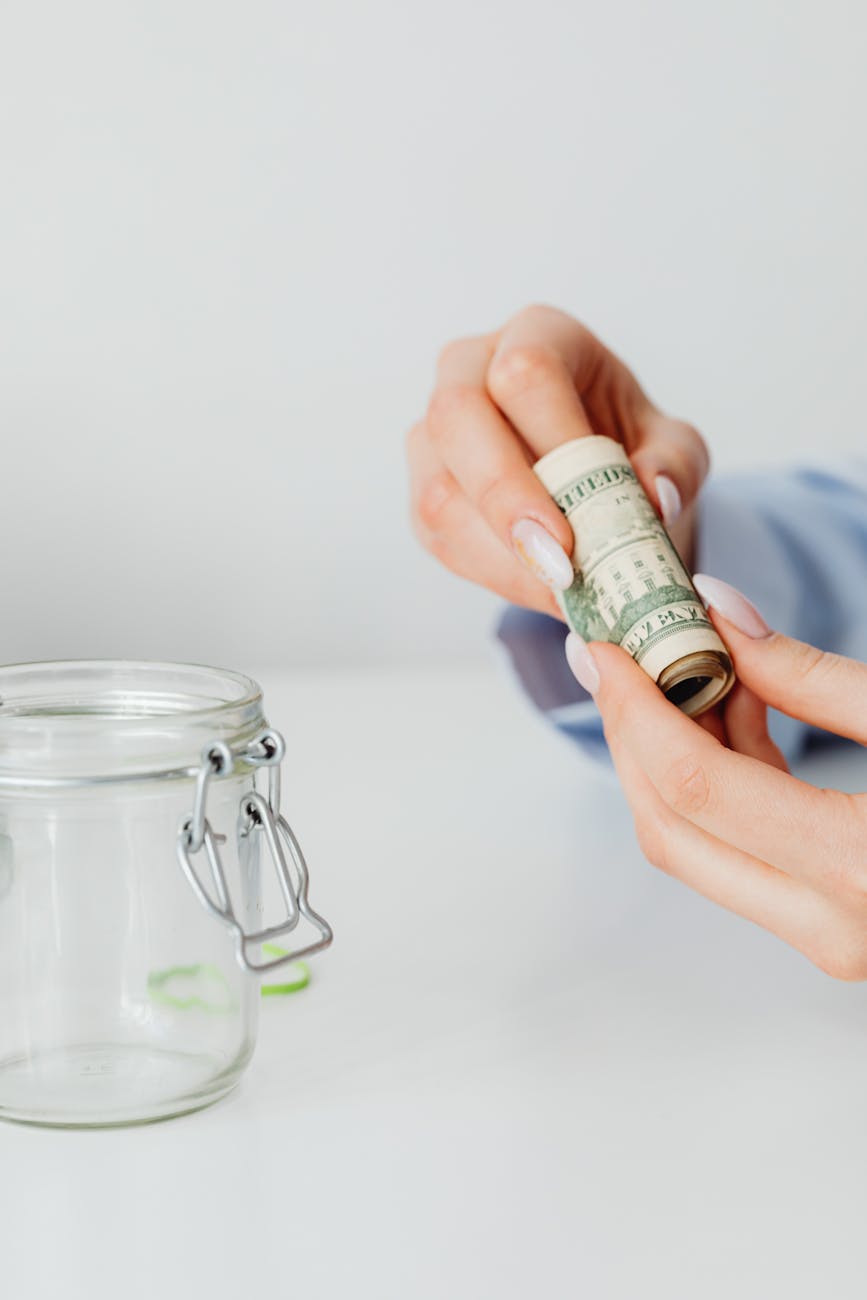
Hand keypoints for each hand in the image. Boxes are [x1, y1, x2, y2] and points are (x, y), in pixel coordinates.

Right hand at [407, 304, 708, 616]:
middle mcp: (470, 370)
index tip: (582, 507)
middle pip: (456, 416)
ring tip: (563, 593)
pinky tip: (540, 590)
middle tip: (557, 565)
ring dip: (501, 555)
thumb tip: (655, 496)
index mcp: (538, 336)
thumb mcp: (672, 449)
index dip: (550, 443)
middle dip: (505, 499)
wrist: (599, 481)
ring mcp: (436, 430)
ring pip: (439, 490)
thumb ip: (674, 466)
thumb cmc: (629, 449)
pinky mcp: (426, 488)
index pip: (525, 372)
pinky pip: (439, 534)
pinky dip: (492, 574)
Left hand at [565, 574, 866, 979]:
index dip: (635, 710)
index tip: (604, 646)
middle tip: (614, 656)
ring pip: (699, 848)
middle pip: (673, 831)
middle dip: (631, 736)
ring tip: (688, 666)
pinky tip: (737, 709)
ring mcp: (832, 939)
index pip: (696, 788)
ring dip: (674, 756)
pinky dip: (722, 781)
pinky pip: (741, 854)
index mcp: (863, 869)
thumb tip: (720, 614)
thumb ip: (815, 676)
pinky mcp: (834, 927)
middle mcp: (835, 926)